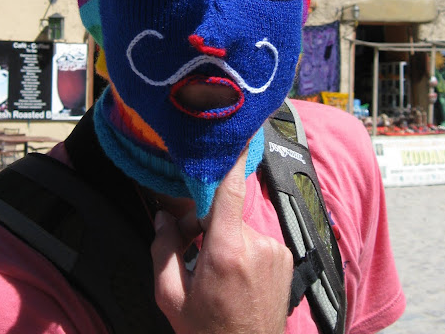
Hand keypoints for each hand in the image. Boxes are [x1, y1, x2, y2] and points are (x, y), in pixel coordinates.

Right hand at [151, 149, 293, 332]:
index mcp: (225, 250)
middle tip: (196, 255)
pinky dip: (246, 250)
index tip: (236, 133)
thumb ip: (163, 251)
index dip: (232, 160)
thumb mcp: (171, 297)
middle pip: (225, 213)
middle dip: (209, 225)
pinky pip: (258, 240)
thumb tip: (163, 219)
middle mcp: (256, 244)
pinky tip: (240, 278)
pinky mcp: (285, 257)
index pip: (229, 192)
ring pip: (241, 228)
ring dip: (228, 240)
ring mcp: (275, 250)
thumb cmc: (207, 332)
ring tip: (221, 276)